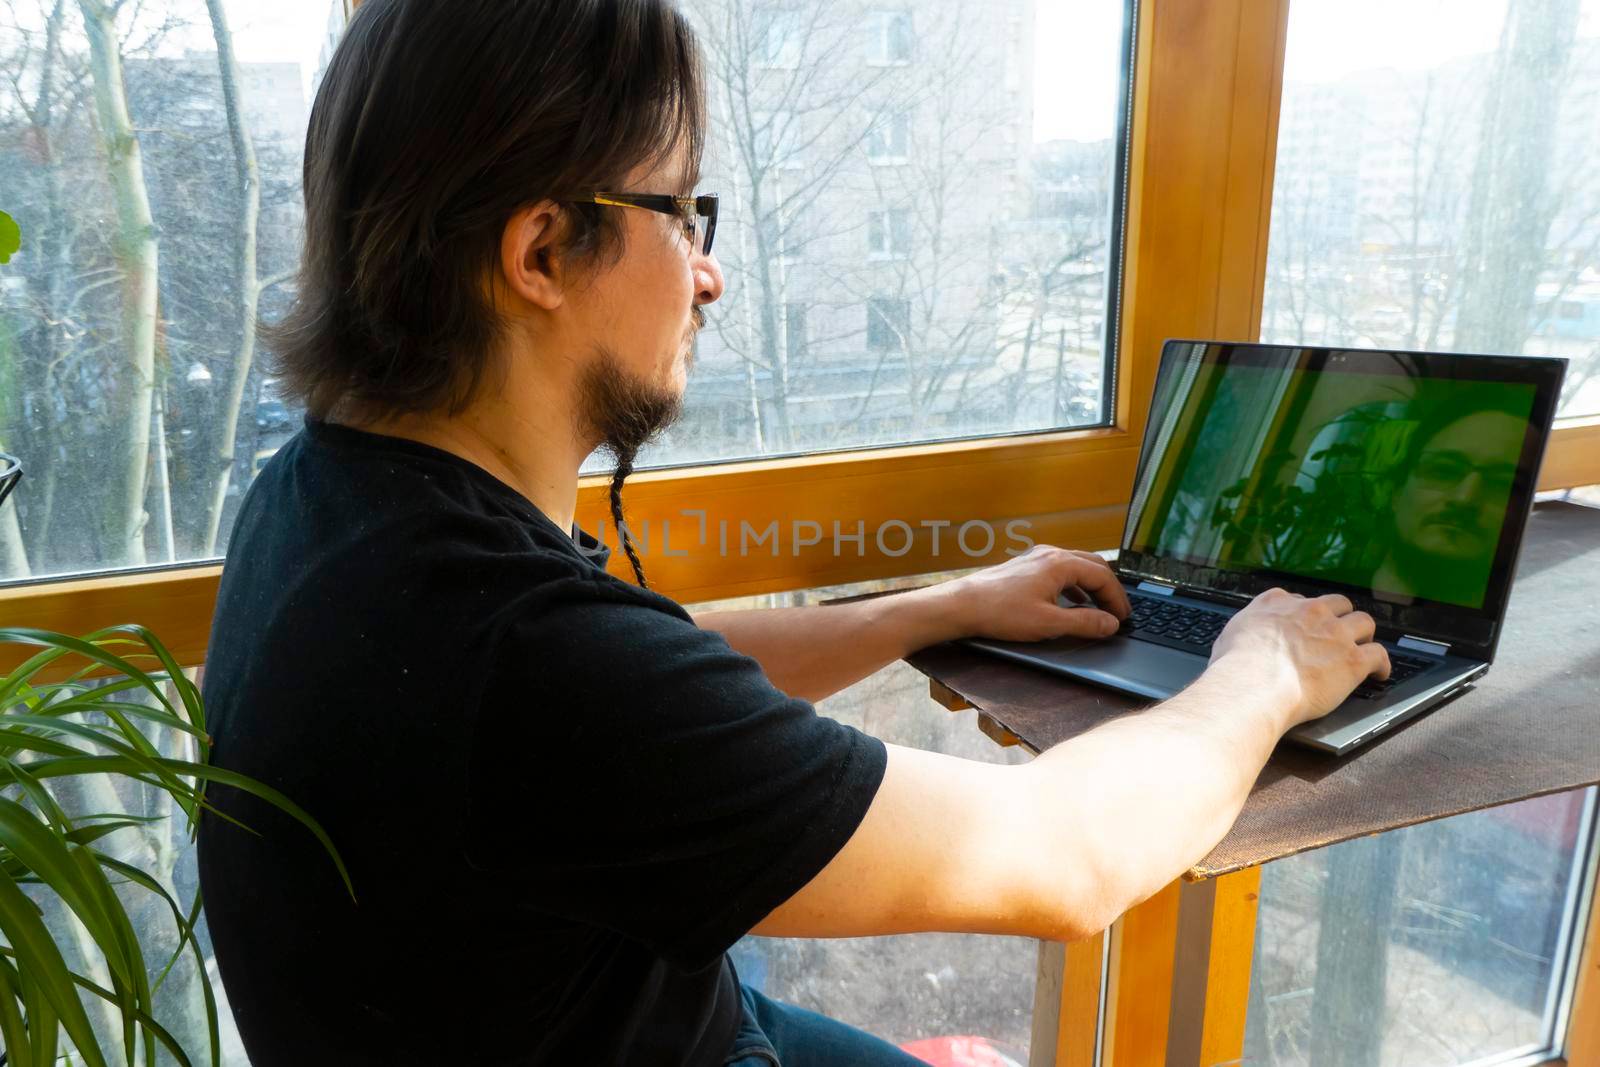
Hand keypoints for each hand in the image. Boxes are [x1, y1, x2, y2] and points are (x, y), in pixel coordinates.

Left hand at [937, 545, 1130, 642]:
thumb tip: (1111, 624)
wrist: (963, 605)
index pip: (1103, 577)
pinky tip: (1073, 601)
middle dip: (1109, 589)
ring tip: (1101, 608)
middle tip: (1119, 611)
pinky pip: (1061, 570)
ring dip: (1092, 586)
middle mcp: (1051, 554)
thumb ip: (1084, 623)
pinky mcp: (1026, 566)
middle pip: (1093, 566)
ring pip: (1077, 566)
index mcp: (1061, 564)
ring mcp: (1037, 557)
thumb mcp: (1049, 623)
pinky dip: (1075, 585)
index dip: (1117, 599)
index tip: (1124, 618)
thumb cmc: (1002, 613)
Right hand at [1209, 588, 1390, 728]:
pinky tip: (1380, 673)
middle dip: (1341, 616)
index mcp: (1277, 604)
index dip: (1305, 612)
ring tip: (1364, 645)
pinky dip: (1381, 665)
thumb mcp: (1229, 635)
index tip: (1305, 623)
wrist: (1253, 685)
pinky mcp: (1353, 660)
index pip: (1298, 598)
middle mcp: (1309, 612)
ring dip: (1364, 634)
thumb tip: (1243, 638)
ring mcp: (1334, 634)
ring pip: (1364, 622)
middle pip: (1337, 604)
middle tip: (1340, 631)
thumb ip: (1245, 629)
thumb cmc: (1236, 667)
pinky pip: (1379, 655)